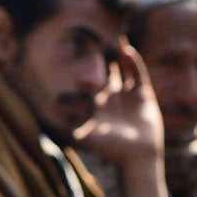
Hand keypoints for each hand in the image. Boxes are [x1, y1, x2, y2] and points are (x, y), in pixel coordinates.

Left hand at [76, 45, 167, 196]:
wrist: (138, 154)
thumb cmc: (110, 148)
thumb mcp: (88, 138)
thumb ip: (73, 130)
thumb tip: (54, 129)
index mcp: (95, 108)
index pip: (86, 88)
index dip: (82, 78)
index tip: (75, 64)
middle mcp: (110, 100)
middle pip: (104, 75)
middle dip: (100, 61)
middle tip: (92, 43)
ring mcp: (127, 96)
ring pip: (121, 72)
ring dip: (117, 59)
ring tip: (112, 42)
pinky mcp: (143, 94)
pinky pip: (137, 75)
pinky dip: (133, 63)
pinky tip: (127, 51)